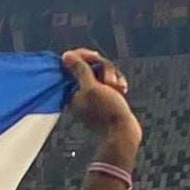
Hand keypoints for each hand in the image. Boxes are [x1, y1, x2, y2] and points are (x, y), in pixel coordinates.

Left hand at [62, 48, 140, 162]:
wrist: (123, 133)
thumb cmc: (107, 113)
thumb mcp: (92, 87)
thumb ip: (79, 70)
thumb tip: (66, 56)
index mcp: (72, 90)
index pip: (74, 63)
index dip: (84, 56)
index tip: (95, 57)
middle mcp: (81, 92)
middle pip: (90, 66)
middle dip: (103, 68)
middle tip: (109, 80)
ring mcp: (93, 96)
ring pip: (102, 73)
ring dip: (112, 76)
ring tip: (118, 87)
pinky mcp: (105, 99)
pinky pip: (110, 83)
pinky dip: (117, 84)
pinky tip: (122, 90)